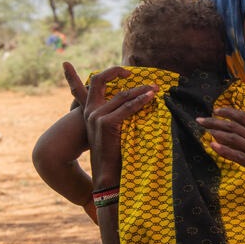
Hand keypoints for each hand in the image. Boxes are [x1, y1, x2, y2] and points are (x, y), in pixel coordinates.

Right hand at [62, 62, 154, 188]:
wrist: (105, 172)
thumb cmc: (114, 152)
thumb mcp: (114, 130)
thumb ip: (120, 115)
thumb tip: (137, 105)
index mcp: (89, 110)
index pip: (92, 83)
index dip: (108, 73)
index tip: (126, 73)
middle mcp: (90, 110)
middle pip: (99, 80)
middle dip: (116, 71)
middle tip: (136, 73)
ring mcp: (96, 116)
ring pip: (121, 95)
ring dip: (140, 89)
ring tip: (155, 88)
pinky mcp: (106, 123)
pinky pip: (127, 107)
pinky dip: (141, 101)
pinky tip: (151, 97)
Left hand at [198, 108, 244, 195]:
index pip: (244, 118)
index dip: (229, 112)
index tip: (216, 110)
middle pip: (234, 125)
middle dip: (215, 121)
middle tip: (200, 119)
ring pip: (234, 137)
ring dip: (216, 132)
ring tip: (202, 128)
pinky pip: (238, 155)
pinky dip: (224, 149)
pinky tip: (213, 146)